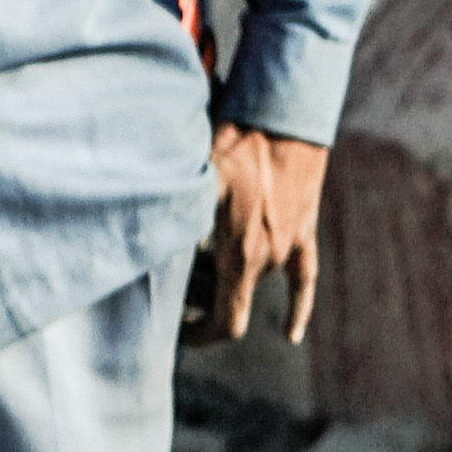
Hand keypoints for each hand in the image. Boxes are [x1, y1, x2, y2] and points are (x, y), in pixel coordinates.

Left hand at [193, 124, 326, 345]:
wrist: (286, 116)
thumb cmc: (237, 144)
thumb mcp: (198, 182)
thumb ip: (178, 218)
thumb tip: (147, 240)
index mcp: (242, 255)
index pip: (225, 322)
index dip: (200, 335)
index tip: (178, 330)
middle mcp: (268, 258)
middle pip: (231, 297)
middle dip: (202, 296)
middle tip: (175, 274)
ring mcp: (289, 245)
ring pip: (255, 281)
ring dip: (228, 281)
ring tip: (199, 260)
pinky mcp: (304, 230)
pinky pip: (304, 279)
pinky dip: (297, 308)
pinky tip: (290, 334)